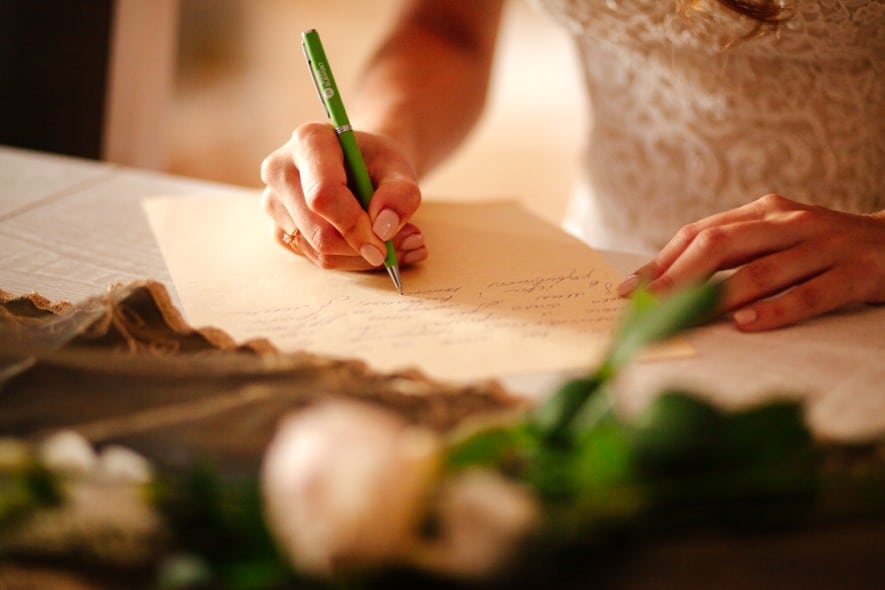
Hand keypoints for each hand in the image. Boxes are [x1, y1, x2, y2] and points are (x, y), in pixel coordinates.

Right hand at [260, 122, 426, 269]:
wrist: (361, 165)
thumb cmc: (378, 164)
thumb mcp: (400, 170)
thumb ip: (400, 194)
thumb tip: (383, 229)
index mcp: (309, 140)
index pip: (323, 196)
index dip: (353, 226)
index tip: (383, 246)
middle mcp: (281, 169)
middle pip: (317, 231)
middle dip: (361, 247)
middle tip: (404, 246)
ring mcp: (274, 202)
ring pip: (317, 251)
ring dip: (360, 256)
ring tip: (395, 243)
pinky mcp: (278, 229)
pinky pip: (314, 259)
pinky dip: (348, 260)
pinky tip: (370, 245)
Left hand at [617, 194, 884, 330]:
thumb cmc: (825, 246)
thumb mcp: (778, 236)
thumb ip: (734, 252)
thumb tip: (672, 281)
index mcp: (763, 212)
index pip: (699, 233)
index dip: (662, 261)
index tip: (629, 289)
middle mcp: (788, 223)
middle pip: (720, 245)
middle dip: (676, 276)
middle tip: (644, 305)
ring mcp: (823, 245)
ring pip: (761, 269)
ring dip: (716, 296)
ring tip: (682, 316)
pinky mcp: (856, 272)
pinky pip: (811, 293)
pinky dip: (777, 309)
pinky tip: (747, 324)